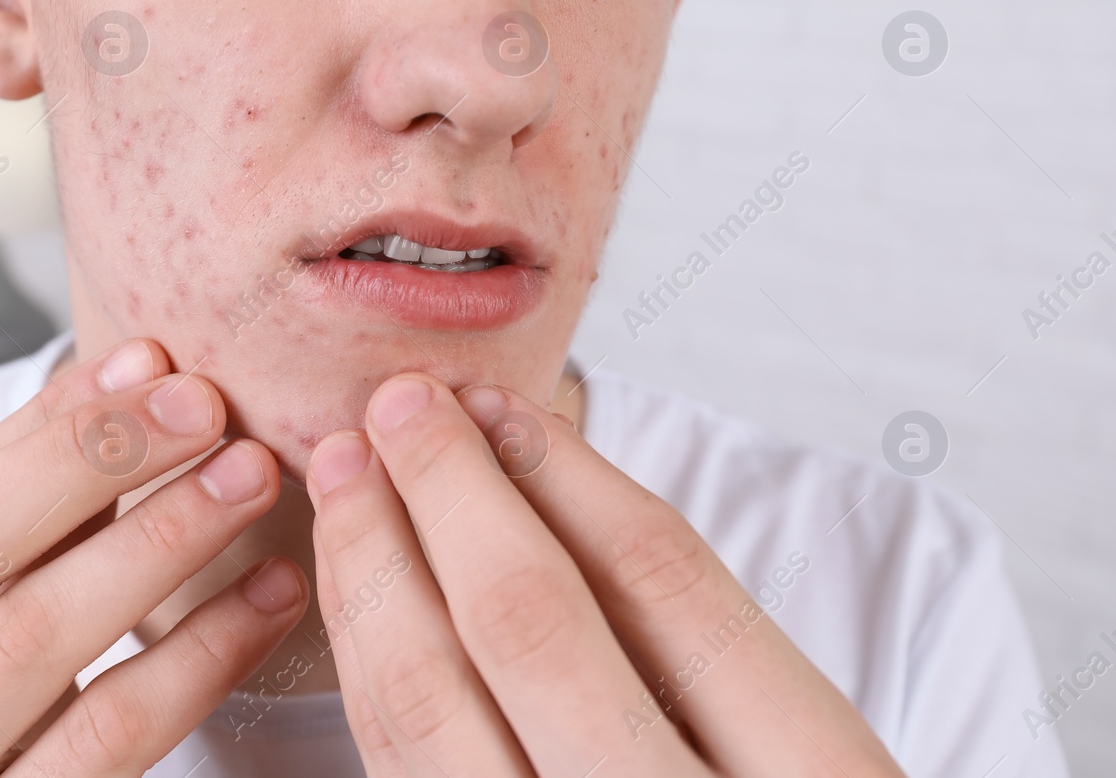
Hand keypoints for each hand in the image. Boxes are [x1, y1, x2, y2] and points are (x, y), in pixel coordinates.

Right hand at [0, 339, 307, 776]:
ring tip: (250, 478)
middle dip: (86, 460)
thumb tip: (123, 392)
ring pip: (28, 638)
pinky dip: (198, 656)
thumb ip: (7, 548)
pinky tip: (267, 600)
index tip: (146, 366)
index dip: (41, 431)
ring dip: (154, 539)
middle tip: (204, 406)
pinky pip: (106, 739)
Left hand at [305, 373, 905, 776]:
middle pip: (528, 626)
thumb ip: (691, 644)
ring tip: (344, 478)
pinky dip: (365, 677)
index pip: (666, 583)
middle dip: (443, 494)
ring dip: (371, 573)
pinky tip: (353, 605)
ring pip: (428, 711)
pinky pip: (398, 774)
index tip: (497, 403)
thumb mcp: (800, 753)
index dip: (563, 472)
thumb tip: (533, 475)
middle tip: (393, 406)